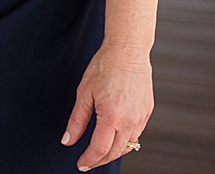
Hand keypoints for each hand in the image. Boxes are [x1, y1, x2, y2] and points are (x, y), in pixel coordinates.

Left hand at [64, 42, 153, 170]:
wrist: (127, 51)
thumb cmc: (105, 66)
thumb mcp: (84, 93)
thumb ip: (76, 120)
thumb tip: (68, 140)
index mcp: (112, 117)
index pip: (100, 149)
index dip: (89, 159)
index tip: (81, 164)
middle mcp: (130, 120)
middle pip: (115, 152)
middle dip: (100, 160)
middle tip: (88, 162)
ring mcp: (141, 117)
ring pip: (128, 146)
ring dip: (113, 153)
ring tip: (99, 153)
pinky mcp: (147, 112)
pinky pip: (137, 134)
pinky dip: (125, 141)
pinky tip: (115, 138)